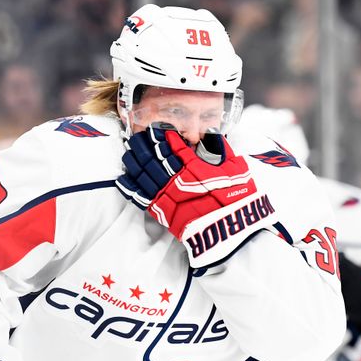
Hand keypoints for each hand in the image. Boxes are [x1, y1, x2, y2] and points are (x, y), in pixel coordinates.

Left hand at [116, 124, 276, 266]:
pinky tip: (122, 179)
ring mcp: (168, 196)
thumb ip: (222, 148)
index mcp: (195, 166)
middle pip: (153, 157)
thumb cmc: (237, 199)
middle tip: (137, 136)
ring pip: (144, 174)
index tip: (159, 130)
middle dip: (144, 145)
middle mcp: (177, 179)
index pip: (174, 145)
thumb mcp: (236, 169)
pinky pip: (141, 198)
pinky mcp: (163, 213)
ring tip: (128, 151)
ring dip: (134, 161)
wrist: (230, 231)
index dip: (164, 136)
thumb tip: (211, 132)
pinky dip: (130, 188)